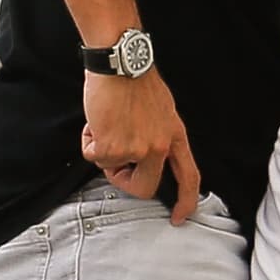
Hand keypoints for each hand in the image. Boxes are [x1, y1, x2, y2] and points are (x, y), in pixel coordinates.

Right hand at [81, 68, 200, 223]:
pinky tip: (96, 120)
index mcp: (175, 136)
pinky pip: (94, 157)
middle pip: (145, 188)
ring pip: (112, 168)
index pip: (189, 177)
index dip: (186, 201)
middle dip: (125, 180)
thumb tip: (142, 154)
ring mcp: (137, 149)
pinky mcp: (112, 147)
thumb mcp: (162, 110)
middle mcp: (160, 146)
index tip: (180, 217)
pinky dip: (89, 141)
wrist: (120, 62)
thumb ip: (157, 134)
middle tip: (114, 161)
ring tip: (106, 122)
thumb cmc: (135, 80)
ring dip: (103, 149)